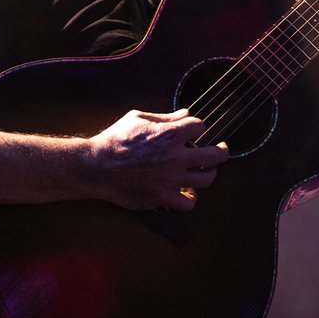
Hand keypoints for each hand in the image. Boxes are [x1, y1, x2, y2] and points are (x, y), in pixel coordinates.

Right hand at [87, 109, 228, 211]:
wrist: (96, 166)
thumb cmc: (115, 140)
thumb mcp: (137, 118)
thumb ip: (165, 117)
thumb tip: (186, 113)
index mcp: (169, 134)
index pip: (200, 126)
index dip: (198, 125)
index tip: (193, 128)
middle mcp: (175, 157)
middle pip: (215, 156)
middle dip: (222, 151)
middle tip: (221, 150)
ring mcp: (170, 180)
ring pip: (206, 180)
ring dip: (209, 174)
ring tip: (205, 171)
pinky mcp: (161, 197)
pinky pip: (187, 204)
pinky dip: (190, 199)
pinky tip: (186, 192)